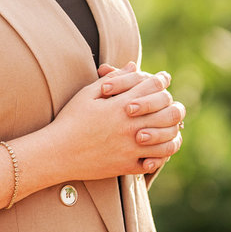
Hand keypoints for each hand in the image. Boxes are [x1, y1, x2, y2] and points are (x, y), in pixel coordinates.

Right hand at [34, 63, 183, 181]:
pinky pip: (155, 162)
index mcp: (120, 105)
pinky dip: (160, 156)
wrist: (58, 152)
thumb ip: (113, 79)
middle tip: (170, 104)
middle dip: (172, 104)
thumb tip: (133, 65)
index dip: (161, 80)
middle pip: (168, 112)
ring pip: (167, 139)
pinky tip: (157, 149)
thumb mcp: (87, 94)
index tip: (163, 79)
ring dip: (171, 131)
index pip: (153, 87)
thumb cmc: (70, 120)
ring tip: (169, 127)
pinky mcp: (128, 166)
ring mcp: (131, 148)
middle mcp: (130, 126)